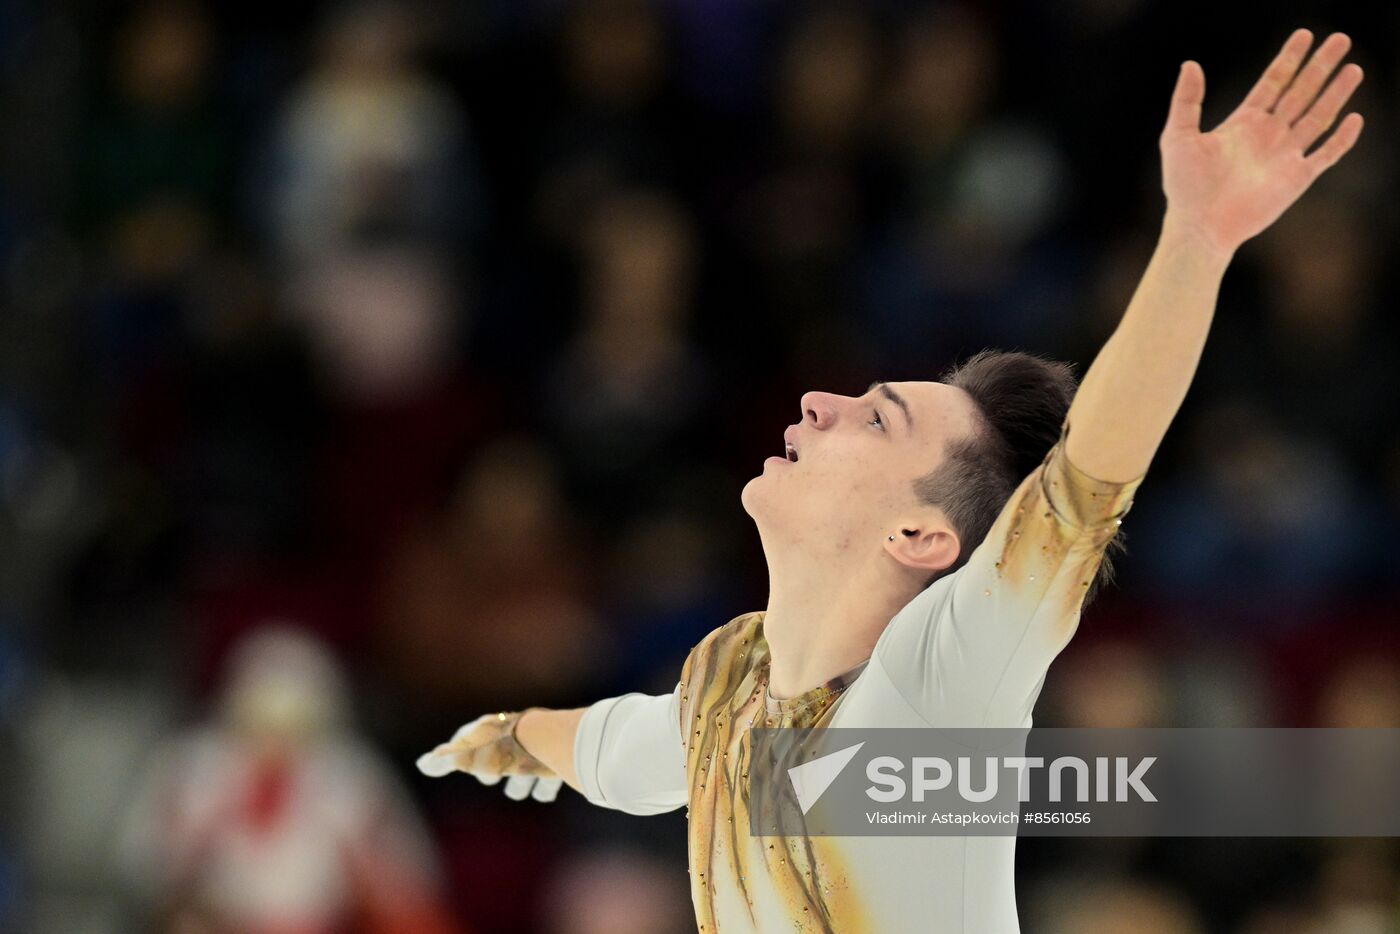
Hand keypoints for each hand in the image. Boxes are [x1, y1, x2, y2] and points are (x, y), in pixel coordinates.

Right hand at [416, 709, 562, 802]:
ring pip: (526, 767)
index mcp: (493, 730)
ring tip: (517, 790)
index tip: (464, 765)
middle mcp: (515, 735)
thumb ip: (445, 762)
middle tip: (490, 777)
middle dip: (495, 767)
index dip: (466, 753)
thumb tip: (422, 765)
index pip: (473, 739)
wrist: (548, 741)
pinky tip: (542, 793)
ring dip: (521, 781)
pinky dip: (545, 788)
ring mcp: (539, 747)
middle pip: (501, 754)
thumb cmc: (503, 749)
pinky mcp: (559, 760)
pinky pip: (551, 778)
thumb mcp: (469, 756)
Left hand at [1159, 29, 1363, 256]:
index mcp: (1244, 123)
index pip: (1273, 82)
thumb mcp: (1178, 136)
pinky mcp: (1296, 179)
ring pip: (1317, 117)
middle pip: (1301, 92)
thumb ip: (1186, 101)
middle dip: (1320, 66)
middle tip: (1340, 39)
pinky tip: (1355, 119)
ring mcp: (1284, 156)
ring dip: (1336, 94)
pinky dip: (1341, 139)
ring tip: (1353, 69)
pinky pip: (1325, 155)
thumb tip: (1190, 64)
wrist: (1199, 226)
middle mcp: (1268, 135)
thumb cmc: (1184, 185)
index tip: (1305, 34)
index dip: (1289, 58)